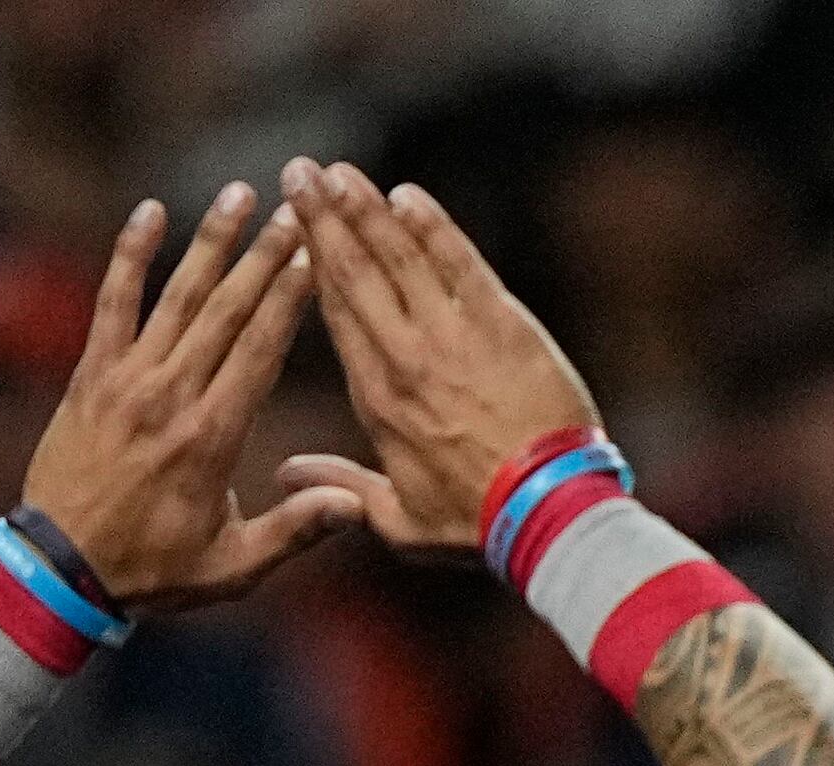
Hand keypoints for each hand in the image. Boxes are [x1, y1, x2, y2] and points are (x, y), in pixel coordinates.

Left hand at [19, 188, 359, 614]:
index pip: (260, 350)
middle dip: (265, 256)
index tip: (317, 255)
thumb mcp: (233, 567)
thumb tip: (353, 506)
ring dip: (211, 242)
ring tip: (241, 194)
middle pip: (227, 311)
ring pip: (177, 296)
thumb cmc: (154, 572)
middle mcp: (171, 397)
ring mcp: (127, 380)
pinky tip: (150, 212)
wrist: (61, 571)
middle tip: (296, 209)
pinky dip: (129, 256)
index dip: (290, 298)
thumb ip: (293, 530)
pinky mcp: (91, 375)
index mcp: (213, 438)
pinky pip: (111, 302)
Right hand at [269, 157, 598, 555]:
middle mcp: (404, 359)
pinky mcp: (501, 323)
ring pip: (396, 258)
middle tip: (298, 172)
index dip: (311, 264)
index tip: (290, 227)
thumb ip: (343, 489)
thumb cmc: (478, 525)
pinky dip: (432, 227)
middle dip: (322, 218)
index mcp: (377, 400)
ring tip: (337, 172)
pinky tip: (406, 196)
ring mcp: (451, 337)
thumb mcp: (400, 523)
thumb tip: (285, 475)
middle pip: (354, 274)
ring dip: (365, 210)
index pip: (336, 314)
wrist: (547, 514)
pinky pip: (458, 262)